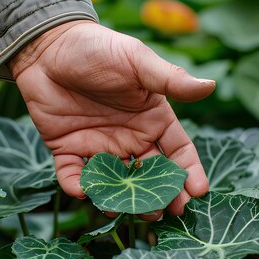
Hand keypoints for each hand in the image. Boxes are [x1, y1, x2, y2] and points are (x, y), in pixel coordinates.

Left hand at [10, 21, 214, 220]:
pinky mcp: (68, 149)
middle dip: (161, 196)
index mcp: (151, 118)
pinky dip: (78, 187)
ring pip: (116, 182)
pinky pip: (75, 175)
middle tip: (168, 213)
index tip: (198, 192)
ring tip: (131, 212)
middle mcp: (129, 137)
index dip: (189, 172)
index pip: (178, 151)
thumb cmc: (98, 48)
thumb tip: (211, 86)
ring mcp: (99, 146)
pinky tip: (84, 192)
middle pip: (150, 175)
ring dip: (123, 199)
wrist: (48, 45)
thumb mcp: (136, 61)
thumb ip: (170, 79)